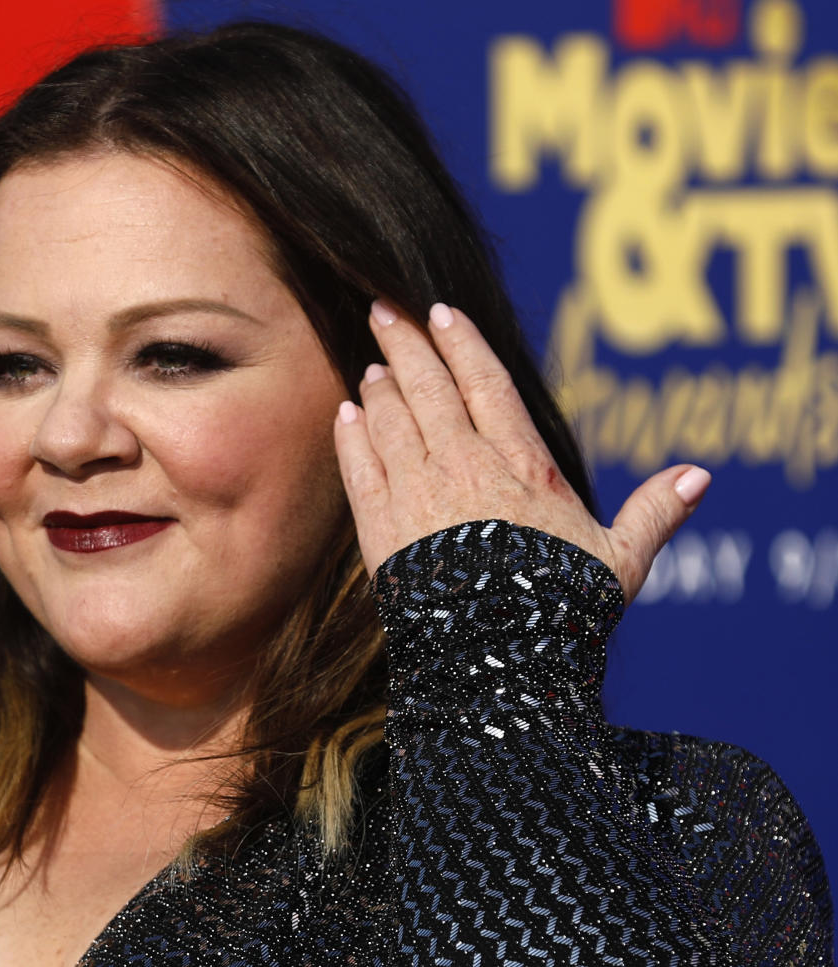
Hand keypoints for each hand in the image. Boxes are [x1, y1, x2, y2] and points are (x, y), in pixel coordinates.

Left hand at [333, 301, 710, 604]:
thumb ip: (653, 514)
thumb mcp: (619, 562)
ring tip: (371, 366)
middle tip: (383, 310)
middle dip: (405, 345)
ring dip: (378, 387)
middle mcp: (463, 468)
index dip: (463, 344)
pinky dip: (350, 436)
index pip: (486, 384)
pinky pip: (358, 468)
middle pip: (428, 389)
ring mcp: (417, 495)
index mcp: (522, 466)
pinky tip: (345, 414)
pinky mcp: (380, 529)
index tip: (442, 312)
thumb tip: (699, 477)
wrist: (496, 665)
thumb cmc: (561, 614)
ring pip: (389, 421)